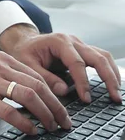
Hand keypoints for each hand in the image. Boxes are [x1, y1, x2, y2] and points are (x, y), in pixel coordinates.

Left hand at [0, 29, 122, 104]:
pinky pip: (100, 59)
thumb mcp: (26, 64)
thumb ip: (44, 76)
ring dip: (112, 74)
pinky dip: (108, 70)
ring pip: (103, 56)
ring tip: (117, 93)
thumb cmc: (24, 52)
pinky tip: (112, 84)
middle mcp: (72, 41)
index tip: (87, 99)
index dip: (83, 82)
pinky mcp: (82, 51)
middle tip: (114, 97)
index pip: (77, 63)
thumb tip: (64, 91)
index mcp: (59, 41)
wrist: (24, 42)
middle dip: (108, 78)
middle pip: (97, 57)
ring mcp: (79, 45)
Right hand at [0, 52, 71, 134]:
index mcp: (3, 59)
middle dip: (56, 106)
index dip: (54, 94)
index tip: (62, 109)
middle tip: (64, 122)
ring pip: (28, 95)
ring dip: (45, 114)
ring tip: (51, 127)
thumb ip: (7, 75)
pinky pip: (10, 110)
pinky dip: (24, 122)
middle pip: (38, 85)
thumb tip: (30, 92)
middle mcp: (0, 67)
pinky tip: (31, 131)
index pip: (38, 76)